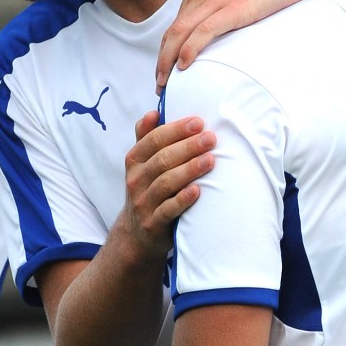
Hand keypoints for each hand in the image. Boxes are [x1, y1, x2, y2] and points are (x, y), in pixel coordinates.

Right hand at [122, 111, 215, 255]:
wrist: (137, 233)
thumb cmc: (147, 188)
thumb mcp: (141, 163)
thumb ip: (146, 137)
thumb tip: (153, 112)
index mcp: (134, 160)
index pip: (154, 139)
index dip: (176, 129)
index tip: (199, 122)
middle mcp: (136, 180)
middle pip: (162, 159)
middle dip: (188, 147)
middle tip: (211, 138)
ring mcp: (143, 202)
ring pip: (166, 182)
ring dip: (189, 170)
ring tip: (211, 160)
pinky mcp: (153, 224)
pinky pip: (168, 210)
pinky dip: (183, 199)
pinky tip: (198, 190)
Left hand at [156, 0, 312, 90]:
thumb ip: (223, 7)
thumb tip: (220, 30)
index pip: (175, 25)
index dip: (165, 50)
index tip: (164, 71)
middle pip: (172, 32)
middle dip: (162, 60)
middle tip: (159, 84)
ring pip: (180, 33)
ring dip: (168, 61)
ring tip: (164, 83)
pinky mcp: (232, 8)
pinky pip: (202, 32)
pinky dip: (189, 50)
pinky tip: (183, 66)